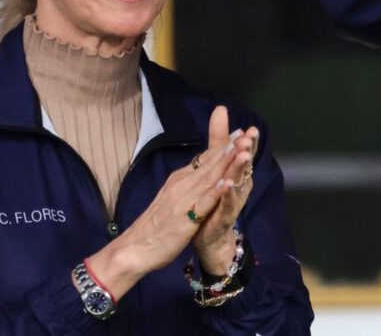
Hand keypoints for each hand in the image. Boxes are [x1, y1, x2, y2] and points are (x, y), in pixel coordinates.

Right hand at [85, 107, 252, 300]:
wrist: (134, 248)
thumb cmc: (155, 225)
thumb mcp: (173, 197)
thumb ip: (186, 183)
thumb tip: (198, 170)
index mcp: (180, 179)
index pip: (204, 159)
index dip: (222, 146)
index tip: (239, 133)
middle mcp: (183, 184)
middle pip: (209, 163)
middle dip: (229, 147)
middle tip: (246, 133)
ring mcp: (184, 199)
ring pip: (209, 178)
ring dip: (226, 162)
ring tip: (241, 148)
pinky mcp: (185, 218)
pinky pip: (203, 203)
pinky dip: (215, 191)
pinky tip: (227, 182)